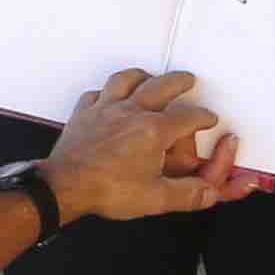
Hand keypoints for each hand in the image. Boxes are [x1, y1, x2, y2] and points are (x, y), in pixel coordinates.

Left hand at [44, 69, 253, 222]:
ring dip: (142, 76)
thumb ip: (188, 194)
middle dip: (179, 81)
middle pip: (161, 86)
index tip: (208, 118)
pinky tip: (108, 95)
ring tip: (150, 76)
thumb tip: (209, 193)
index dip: (203, 117)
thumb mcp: (156, 198)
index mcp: (153, 131)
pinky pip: (96, 93)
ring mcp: (105, 109)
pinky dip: (105, 91)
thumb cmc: (106, 189)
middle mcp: (131, 112)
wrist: (65, 186)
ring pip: (127, 80)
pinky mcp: (84, 114)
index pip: (188, 117)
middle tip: (188, 80)